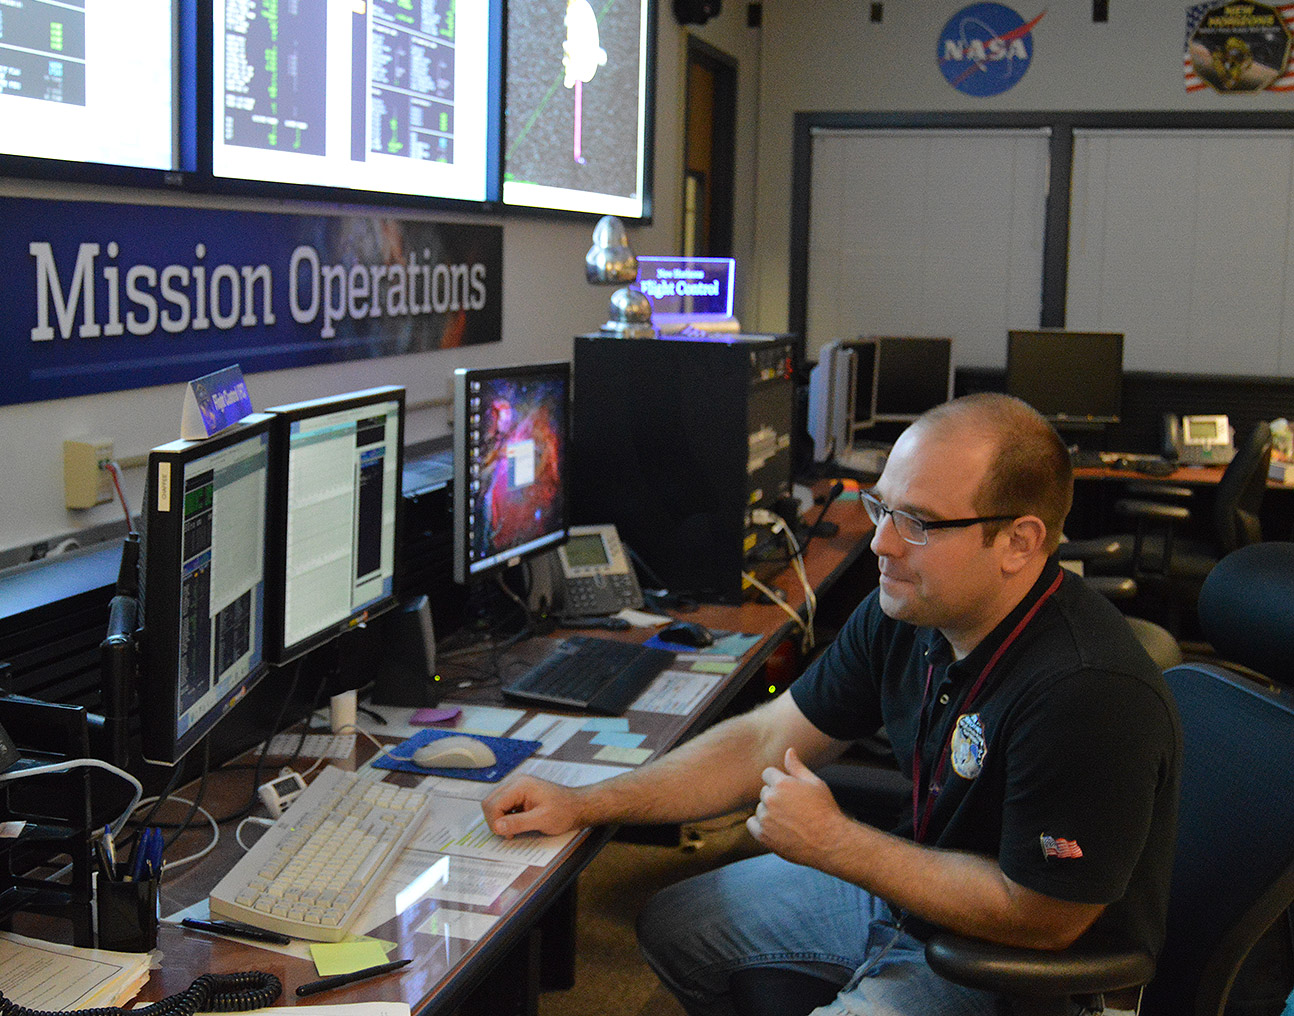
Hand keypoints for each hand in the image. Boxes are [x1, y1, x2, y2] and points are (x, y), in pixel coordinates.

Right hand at [481, 775, 582, 837]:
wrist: (577, 806)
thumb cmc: (564, 810)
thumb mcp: (542, 820)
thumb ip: (518, 823)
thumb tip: (497, 826)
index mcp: (520, 786)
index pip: (493, 804)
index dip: (495, 822)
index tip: (507, 835)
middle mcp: (516, 783)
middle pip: (489, 802)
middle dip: (495, 820)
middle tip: (509, 833)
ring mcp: (517, 788)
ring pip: (494, 804)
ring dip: (500, 819)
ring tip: (514, 829)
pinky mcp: (519, 795)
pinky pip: (503, 805)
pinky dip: (505, 817)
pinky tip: (517, 823)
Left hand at [746, 747, 848, 865]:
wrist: (829, 842)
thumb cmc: (824, 810)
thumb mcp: (815, 783)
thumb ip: (797, 767)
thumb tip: (788, 751)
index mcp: (782, 784)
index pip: (767, 774)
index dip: (779, 781)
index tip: (790, 792)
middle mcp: (770, 799)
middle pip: (764, 792)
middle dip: (776, 796)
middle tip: (794, 808)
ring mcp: (765, 818)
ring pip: (760, 808)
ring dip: (769, 812)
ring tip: (790, 821)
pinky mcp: (763, 836)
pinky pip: (752, 824)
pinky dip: (760, 825)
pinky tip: (776, 828)